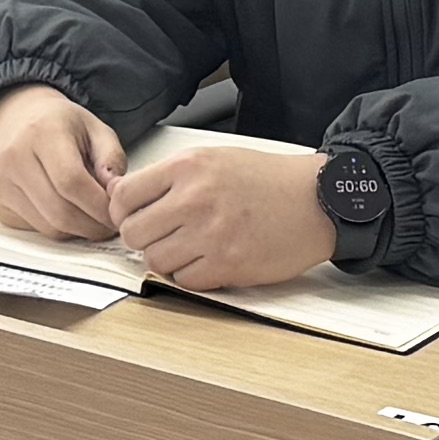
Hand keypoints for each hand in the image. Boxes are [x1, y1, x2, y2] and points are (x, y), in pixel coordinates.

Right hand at [0, 83, 130, 238]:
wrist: (16, 120)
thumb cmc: (59, 126)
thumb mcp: (96, 129)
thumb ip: (112, 159)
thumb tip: (116, 192)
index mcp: (42, 132)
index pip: (71, 182)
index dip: (99, 206)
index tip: (118, 214)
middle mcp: (14, 157)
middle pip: (60, 212)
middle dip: (92, 226)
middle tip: (110, 225)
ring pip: (48, 227)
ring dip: (77, 231)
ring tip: (90, 216)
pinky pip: (34, 230)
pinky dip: (57, 229)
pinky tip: (65, 211)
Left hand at [112, 132, 337, 294]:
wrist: (316, 200)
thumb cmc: (266, 180)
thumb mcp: (214, 159)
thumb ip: (170, 177)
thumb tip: (125, 199)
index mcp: (189, 166)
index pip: (123, 196)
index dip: (122, 211)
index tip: (134, 216)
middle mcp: (195, 198)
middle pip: (133, 232)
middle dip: (143, 237)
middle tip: (163, 234)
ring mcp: (210, 234)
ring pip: (155, 260)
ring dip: (167, 258)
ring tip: (190, 247)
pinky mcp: (227, 264)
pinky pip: (184, 280)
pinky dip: (191, 274)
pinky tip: (209, 259)